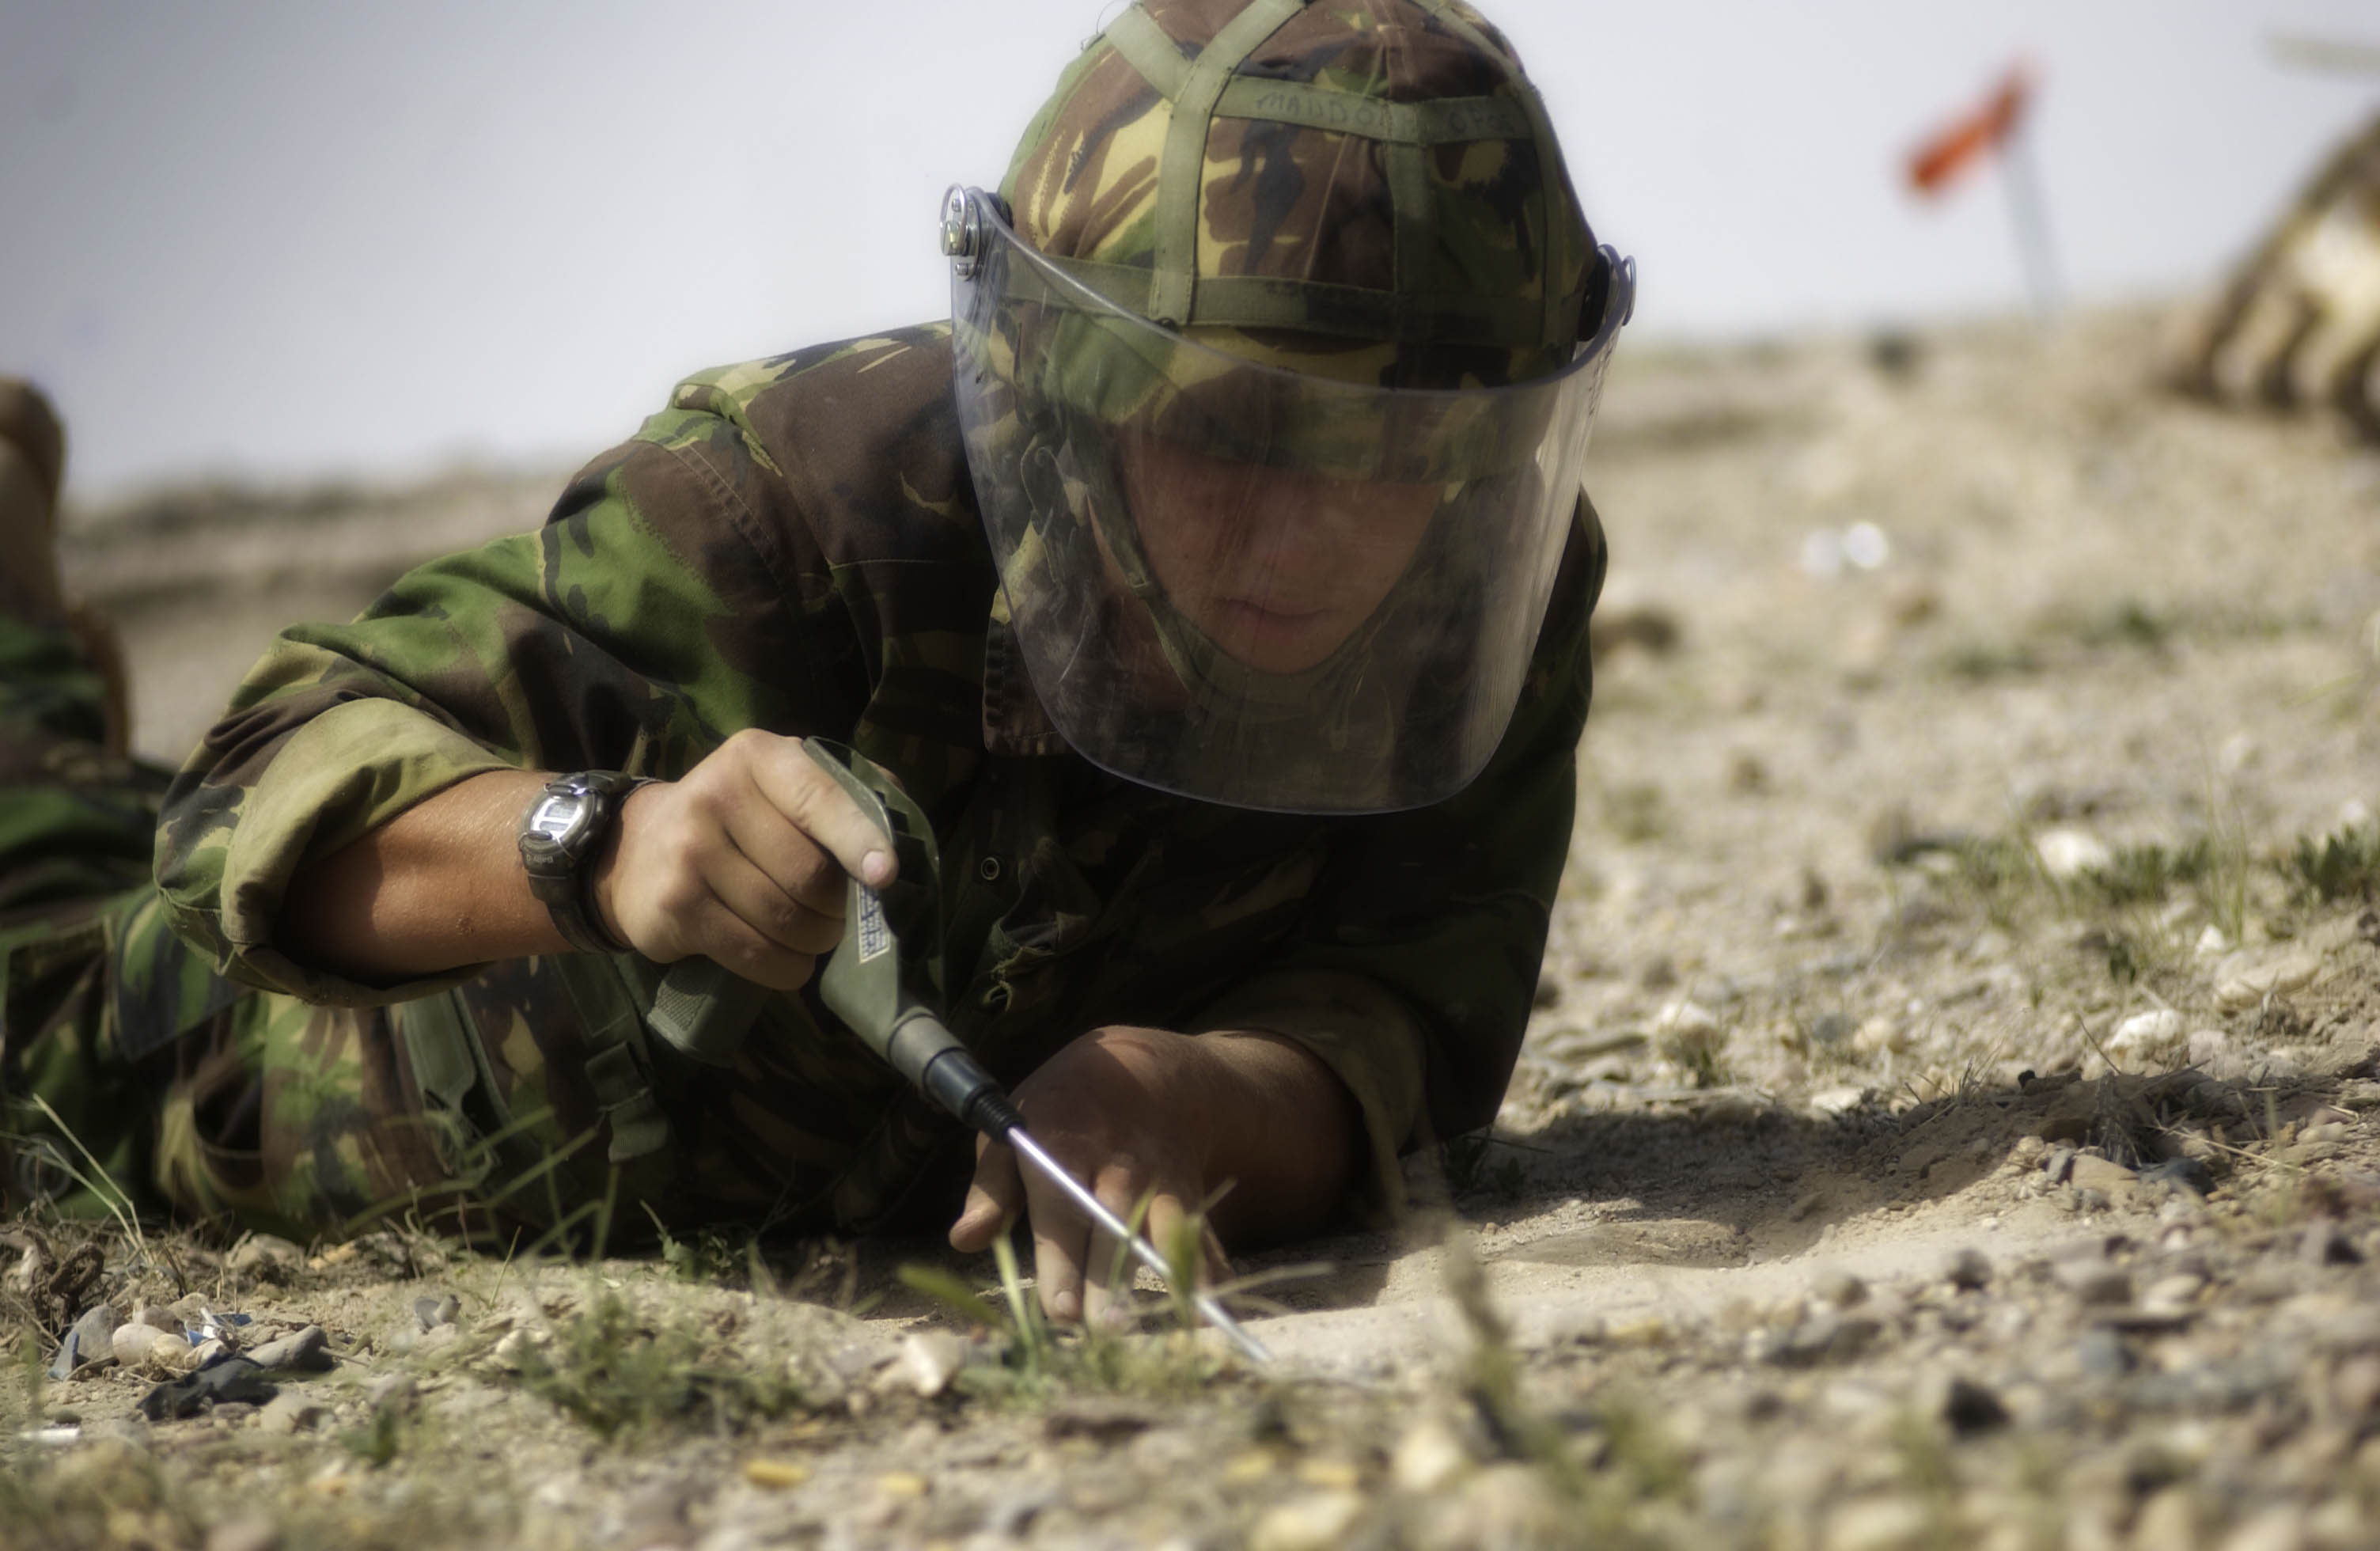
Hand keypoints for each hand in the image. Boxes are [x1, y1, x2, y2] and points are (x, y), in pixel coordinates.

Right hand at [590, 729, 894, 989]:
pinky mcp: (675, 905)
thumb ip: (844, 791)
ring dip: (816, 942)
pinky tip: (788, 960)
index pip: (820, 799)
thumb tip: (903, 825)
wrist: (636, 851)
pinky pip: (755, 952)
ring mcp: (690, 851)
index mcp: (758, 756)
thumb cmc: (737, 820)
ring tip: (815, 936)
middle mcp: (717, 795)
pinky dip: (786, 968)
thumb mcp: (782, 784)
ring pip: (786, 919)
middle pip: (810, 874)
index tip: (885, 874)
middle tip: (841, 915)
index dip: (859, 839)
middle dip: (841, 908)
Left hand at [948, 1026, 1229, 1324]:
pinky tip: (1213, 1306)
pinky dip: (1211, 1267)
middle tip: (1107, 1331)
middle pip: (1114, 1227)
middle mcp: (1116, 1165)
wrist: (1142, 1066)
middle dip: (1113, 1279)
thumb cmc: (1059, 1111)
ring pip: (1165, 1229)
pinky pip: (1202, 1231)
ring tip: (1176, 1321)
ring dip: (1168, 1275)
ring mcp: (1158, 1177)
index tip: (1061, 1311)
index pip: (1060, 1210)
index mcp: (1063, 1148)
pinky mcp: (1188, 1190)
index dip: (1062, 1261)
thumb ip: (990, 1188)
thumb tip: (964, 1240)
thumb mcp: (1014, 1127)